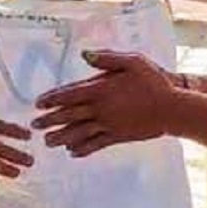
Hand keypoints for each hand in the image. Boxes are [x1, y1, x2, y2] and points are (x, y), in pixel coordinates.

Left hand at [33, 50, 174, 157]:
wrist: (172, 108)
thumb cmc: (153, 81)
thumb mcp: (132, 61)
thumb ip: (107, 58)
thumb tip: (85, 55)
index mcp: (101, 88)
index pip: (70, 94)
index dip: (52, 98)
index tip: (38, 103)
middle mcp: (101, 108)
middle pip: (69, 115)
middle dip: (50, 120)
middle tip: (34, 125)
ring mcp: (109, 124)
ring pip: (79, 132)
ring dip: (61, 137)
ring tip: (48, 142)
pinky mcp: (118, 136)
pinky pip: (96, 144)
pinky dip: (83, 149)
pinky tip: (72, 152)